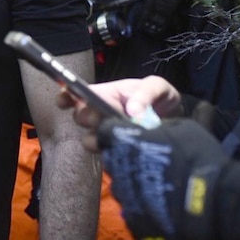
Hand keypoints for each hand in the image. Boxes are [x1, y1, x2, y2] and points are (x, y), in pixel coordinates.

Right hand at [56, 75, 182, 150]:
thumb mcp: (157, 87)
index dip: (66, 96)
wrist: (176, 120)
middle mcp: (100, 112)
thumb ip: (146, 93)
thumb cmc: (161, 97)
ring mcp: (107, 132)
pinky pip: (104, 152)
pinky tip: (121, 148)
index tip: (63, 102)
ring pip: (89, 138)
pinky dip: (109, 152)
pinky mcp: (116, 148)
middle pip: (80, 116)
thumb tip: (133, 111)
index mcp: (105, 93)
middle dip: (87, 117)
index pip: (78, 93)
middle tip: (101, 118)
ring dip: (96, 138)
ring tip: (112, 136)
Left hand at [98, 118, 227, 239]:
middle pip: (112, 158)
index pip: (105, 131)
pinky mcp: (131, 216)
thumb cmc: (198, 158)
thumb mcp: (183, 128)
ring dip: (131, 180)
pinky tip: (157, 201)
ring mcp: (123, 193)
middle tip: (146, 161)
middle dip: (124, 157)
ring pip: (120, 182)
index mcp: (124, 141)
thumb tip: (154, 127)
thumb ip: (159, 125)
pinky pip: (130, 205)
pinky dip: (141, 201)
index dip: (116, 133)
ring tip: (154, 184)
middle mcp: (117, 166)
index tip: (130, 137)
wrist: (213, 202)